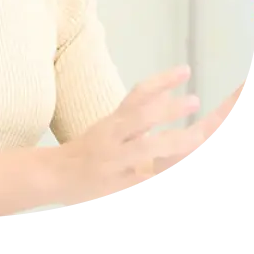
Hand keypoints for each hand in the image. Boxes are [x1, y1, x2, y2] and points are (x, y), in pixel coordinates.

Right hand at [60, 66, 244, 203]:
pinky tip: (181, 161)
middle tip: (195, 101)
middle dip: (170, 109)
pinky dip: (163, 168)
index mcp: (114, 120)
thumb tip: (168, 93)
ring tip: (198, 135)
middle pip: (141, 116)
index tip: (185, 71)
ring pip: (146, 147)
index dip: (162, 80)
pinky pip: (146, 176)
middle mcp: (114, 135)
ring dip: (174, 141)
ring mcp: (116, 159)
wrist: (54, 175)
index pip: (138, 94)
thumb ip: (139, 112)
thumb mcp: (110, 126)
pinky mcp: (119, 183)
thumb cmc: (88, 149)